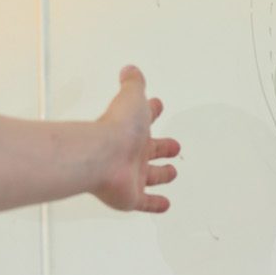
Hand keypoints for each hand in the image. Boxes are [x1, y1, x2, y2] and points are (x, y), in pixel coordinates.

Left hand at [89, 67, 180, 213]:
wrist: (102, 156)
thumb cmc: (117, 129)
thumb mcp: (131, 98)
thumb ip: (133, 84)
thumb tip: (130, 70)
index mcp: (133, 130)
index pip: (144, 118)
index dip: (152, 111)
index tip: (157, 106)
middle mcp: (132, 153)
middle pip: (150, 150)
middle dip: (162, 147)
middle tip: (172, 145)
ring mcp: (132, 175)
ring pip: (151, 176)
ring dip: (162, 174)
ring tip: (172, 172)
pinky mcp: (131, 196)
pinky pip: (146, 202)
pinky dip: (156, 204)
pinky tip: (164, 204)